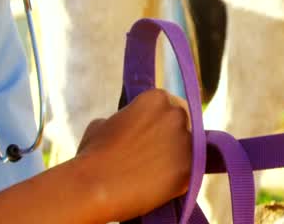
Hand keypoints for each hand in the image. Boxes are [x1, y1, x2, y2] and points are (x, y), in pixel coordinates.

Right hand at [73, 89, 193, 221]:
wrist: (93, 186)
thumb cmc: (93, 155)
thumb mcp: (104, 123)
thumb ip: (125, 118)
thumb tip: (129, 124)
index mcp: (157, 98)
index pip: (170, 105)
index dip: (162, 122)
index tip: (153, 135)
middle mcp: (177, 115)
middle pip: (185, 124)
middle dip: (173, 137)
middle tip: (156, 154)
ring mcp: (186, 142)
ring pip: (190, 149)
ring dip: (177, 158)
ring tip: (154, 172)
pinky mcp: (190, 169)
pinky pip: (190, 173)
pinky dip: (177, 179)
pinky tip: (159, 185)